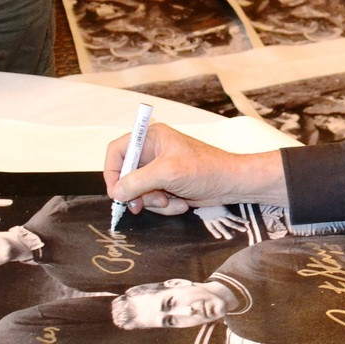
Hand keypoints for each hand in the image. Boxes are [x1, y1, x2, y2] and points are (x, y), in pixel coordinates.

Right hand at [104, 123, 287, 216]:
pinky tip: (182, 203)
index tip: (116, 192)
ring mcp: (160, 170)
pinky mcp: (168, 186)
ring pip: (140, 192)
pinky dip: (166, 206)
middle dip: (137, 193)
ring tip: (172, 201)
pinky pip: (154, 200)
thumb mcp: (167, 173)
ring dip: (154, 202)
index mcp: (151, 138)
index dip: (112, 172)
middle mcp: (153, 152)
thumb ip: (138, 181)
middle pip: (127, 176)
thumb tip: (116, 192)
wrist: (232, 184)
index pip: (118, 151)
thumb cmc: (205, 170)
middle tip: (143, 205)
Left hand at [194, 204, 248, 239]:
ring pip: (230, 224)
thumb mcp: (199, 206)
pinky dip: (241, 220)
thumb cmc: (202, 201)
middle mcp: (214, 219)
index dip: (215, 232)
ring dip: (238, 227)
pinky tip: (246, 222)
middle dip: (226, 233)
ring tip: (244, 230)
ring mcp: (220, 216)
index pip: (211, 228)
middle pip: (221, 228)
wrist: (203, 197)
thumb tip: (195, 210)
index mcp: (207, 219)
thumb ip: (198, 210)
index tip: (219, 237)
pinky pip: (234, 218)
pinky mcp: (225, 212)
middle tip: (230, 238)